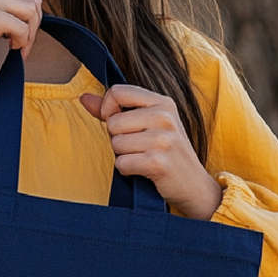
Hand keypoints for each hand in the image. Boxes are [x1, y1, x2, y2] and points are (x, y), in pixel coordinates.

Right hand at [0, 0, 42, 101]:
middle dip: (33, 26)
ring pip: (31, 12)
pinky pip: (22, 28)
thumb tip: (36, 5)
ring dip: (29, 35)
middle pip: (31, 1)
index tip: (20, 40)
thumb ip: (4, 12)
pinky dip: (22, 42)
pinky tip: (11, 51)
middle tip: (23, 47)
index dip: (29, 20)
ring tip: (18, 49)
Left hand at [80, 86, 222, 219]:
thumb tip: (84, 98)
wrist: (193, 185)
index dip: (107, 109)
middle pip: (113, 123)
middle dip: (118, 140)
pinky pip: (122, 163)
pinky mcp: (157, 162)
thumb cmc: (166, 153)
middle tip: (138, 148)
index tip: (117, 124)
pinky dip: (127, 171)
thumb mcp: (147, 125)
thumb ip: (114, 110)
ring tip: (142, 159)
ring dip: (123, 157)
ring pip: (116, 144)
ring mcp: (163, 139)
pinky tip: (142, 171)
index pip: (117, 92)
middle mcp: (164, 117)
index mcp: (162, 102)